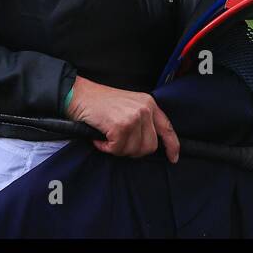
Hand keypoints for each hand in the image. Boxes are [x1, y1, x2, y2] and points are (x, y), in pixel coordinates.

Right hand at [65, 76, 179, 161]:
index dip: (172, 146)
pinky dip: (105, 147)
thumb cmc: (99, 102)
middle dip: (132, 150)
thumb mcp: (128, 106)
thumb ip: (142, 121)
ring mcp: (133, 117)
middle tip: (117, 142)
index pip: (167, 128)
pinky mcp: (121, 126)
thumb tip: (148, 145)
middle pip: (149, 146)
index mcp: (148, 103)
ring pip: (133, 150)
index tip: (173, 158)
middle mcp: (144, 109)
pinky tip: (99, 137)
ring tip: (107, 136)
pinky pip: (117, 149)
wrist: (78, 94)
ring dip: (117, 149)